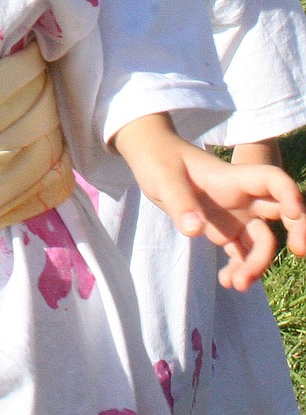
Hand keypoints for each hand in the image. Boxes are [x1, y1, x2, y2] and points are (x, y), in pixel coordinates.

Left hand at [115, 115, 305, 289]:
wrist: (149, 156)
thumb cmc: (159, 159)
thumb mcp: (163, 177)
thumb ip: (180, 202)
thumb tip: (196, 231)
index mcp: (232, 179)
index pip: (271, 180)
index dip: (289, 193)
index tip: (294, 212)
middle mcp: (241, 197)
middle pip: (282, 212)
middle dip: (298, 231)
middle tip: (299, 253)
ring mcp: (234, 215)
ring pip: (262, 241)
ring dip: (258, 264)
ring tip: (236, 284)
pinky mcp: (223, 230)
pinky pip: (242, 253)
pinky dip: (240, 269)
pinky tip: (227, 282)